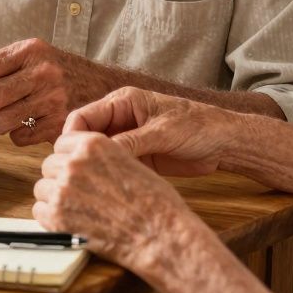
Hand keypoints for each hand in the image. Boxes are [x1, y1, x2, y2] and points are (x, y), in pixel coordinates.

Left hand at [0, 39, 111, 144]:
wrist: (106, 87)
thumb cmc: (60, 72)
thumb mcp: (28, 58)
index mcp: (29, 49)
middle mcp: (43, 70)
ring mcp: (55, 97)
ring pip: (3, 120)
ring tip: (2, 120)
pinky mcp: (62, 122)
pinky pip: (21, 136)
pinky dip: (16, 136)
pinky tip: (25, 126)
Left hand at [33, 132, 197, 270]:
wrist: (159, 236)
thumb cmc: (154, 202)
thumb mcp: (129, 162)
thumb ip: (100, 157)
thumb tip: (80, 160)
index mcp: (93, 145)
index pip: (62, 142)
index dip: (68, 156)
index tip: (73, 168)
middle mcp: (74, 163)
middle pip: (49, 164)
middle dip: (60, 177)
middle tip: (77, 192)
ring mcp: (63, 190)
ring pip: (42, 187)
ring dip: (54, 197)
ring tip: (75, 208)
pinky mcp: (58, 217)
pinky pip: (39, 211)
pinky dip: (50, 217)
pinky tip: (69, 221)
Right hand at [65, 87, 241, 176]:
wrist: (225, 143)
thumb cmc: (198, 126)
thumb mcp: (163, 132)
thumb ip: (132, 141)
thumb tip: (102, 153)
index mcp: (123, 102)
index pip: (84, 116)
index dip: (72, 136)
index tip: (67, 156)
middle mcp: (120, 119)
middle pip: (86, 136)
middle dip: (78, 154)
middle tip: (73, 175)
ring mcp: (127, 139)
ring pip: (98, 154)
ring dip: (93, 167)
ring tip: (88, 186)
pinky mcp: (136, 157)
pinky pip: (114, 166)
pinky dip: (108, 176)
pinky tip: (106, 189)